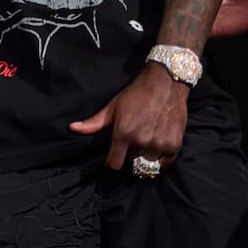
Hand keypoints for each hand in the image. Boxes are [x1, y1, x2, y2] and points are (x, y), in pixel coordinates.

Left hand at [69, 65, 187, 173]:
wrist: (165, 84)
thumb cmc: (136, 94)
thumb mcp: (112, 107)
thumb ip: (94, 122)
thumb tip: (72, 128)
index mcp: (124, 133)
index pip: (115, 163)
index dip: (111, 163)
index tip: (112, 159)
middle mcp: (142, 141)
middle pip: (131, 161)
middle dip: (129, 154)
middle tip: (131, 141)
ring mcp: (159, 144)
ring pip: (147, 163)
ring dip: (144, 156)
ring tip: (144, 141)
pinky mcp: (174, 146)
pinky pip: (164, 164)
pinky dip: (160, 159)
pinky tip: (156, 147)